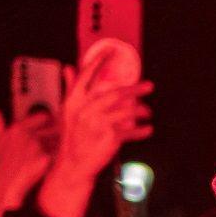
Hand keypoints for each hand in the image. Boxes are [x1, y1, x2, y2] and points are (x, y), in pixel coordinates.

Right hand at [0, 103, 55, 216]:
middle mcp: (28, 135)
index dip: (51, 121)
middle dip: (58, 135)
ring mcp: (37, 146)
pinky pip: (59, 153)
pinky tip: (53, 162)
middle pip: (54, 128)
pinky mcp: (45, 158)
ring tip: (53, 154)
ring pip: (59, 140)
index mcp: (17, 128)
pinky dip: (59, 157)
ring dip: (60, 145)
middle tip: (58, 142)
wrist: (5, 185)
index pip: (44, 116)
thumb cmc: (1, 164)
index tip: (55, 124)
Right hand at [37, 40, 153, 216]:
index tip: (110, 51)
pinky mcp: (108, 138)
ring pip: (125, 111)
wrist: (72, 165)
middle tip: (148, 85)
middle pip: (113, 93)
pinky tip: (148, 129)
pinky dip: (141, 130)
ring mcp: (96, 124)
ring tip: (148, 113)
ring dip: (140, 111)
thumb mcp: (67, 112)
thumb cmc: (71, 137)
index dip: (98, 62)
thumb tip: (68, 67)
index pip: (86, 76)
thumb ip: (71, 88)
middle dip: (134, 88)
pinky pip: (130, 130)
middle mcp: (84, 110)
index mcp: (73, 101)